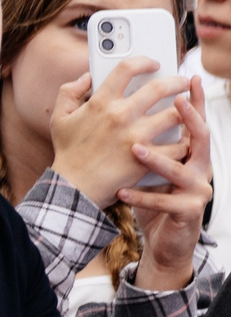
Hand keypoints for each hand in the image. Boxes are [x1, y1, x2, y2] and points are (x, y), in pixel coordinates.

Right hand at [50, 57, 194, 209]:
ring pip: (175, 116)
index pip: (126, 69)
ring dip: (185, 112)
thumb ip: (69, 91)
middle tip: (183, 82)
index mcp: (100, 102)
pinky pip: (176, 146)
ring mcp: (136, 137)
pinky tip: (182, 140)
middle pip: (159, 89)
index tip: (153, 64)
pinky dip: (182, 143)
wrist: (75, 185)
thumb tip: (85, 77)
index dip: (143, 62)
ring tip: (187, 111)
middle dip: (177, 82)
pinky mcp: (147, 158)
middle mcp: (121, 116)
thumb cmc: (68, 151)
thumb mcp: (59, 117)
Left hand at [117, 90, 211, 292]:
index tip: (191, 78)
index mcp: (187, 152)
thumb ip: (137, 135)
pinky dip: (142, 197)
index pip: (193, 122)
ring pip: (182, 169)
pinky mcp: (188, 211)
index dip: (196, 100)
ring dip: (159, 159)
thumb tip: (116, 102)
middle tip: (173, 102)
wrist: (161, 238)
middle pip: (200, 138)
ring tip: (135, 149)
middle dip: (190, 118)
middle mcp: (198, 167)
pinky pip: (165, 202)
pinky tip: (122, 193)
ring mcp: (196, 189)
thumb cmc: (151, 194)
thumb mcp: (144, 164)